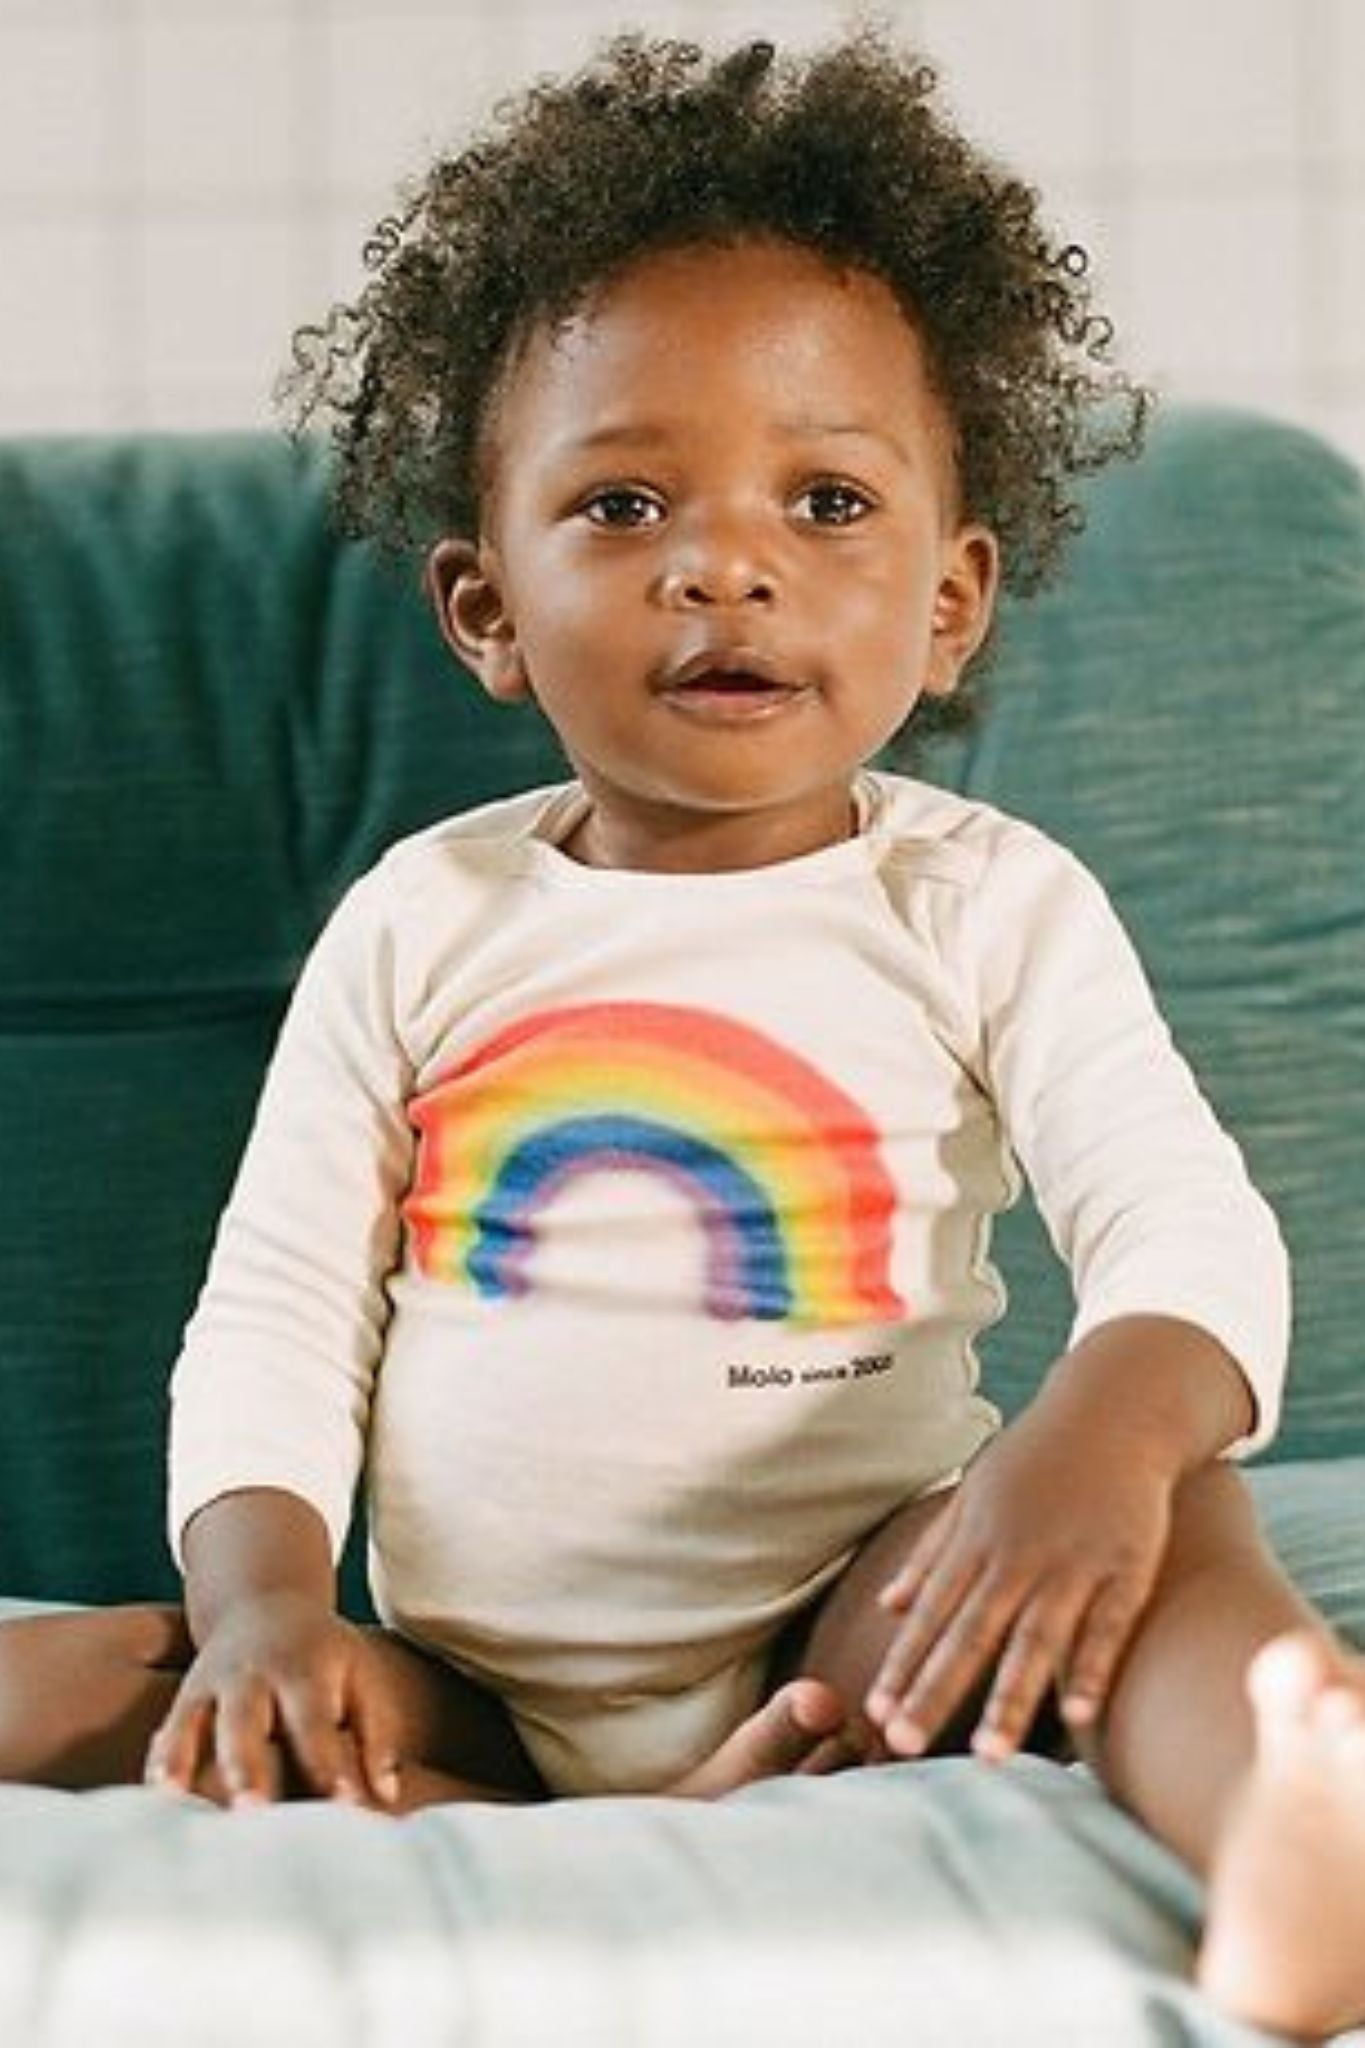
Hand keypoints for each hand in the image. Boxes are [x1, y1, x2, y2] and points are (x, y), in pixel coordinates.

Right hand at [144, 1592, 402, 1808]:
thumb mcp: (361, 1675)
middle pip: (246, 1721)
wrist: (264, 1603)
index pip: (315, 1723)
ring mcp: (212, 1685)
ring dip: (185, 1762)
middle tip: (251, 1811)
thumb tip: (386, 1796)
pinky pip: (167, 1730)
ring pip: (193, 1724)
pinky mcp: (185, 1698)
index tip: (342, 1808)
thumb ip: (377, 1734)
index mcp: (304, 1670)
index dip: (328, 1765)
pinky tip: (153, 1797)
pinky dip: (159, 1761)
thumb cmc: (324, 1655)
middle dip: (247, 1766)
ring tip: (177, 1805)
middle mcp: (253, 1676)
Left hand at [864, 1403, 1177, 1761]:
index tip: (876, 1712)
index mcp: (977, 1540)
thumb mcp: (973, 1494)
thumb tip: (886, 1605)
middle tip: (903, 1746)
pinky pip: (1107, 1627)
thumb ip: (931, 1552)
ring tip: (989, 1755)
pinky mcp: (1127, 1567)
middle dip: (936, 1690)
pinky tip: (1079, 1715)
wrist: (1112, 1409)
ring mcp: (1074, 1562)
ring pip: (1036, 1640)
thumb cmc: (1037, 1457)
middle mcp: (1018, 1555)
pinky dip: (1092, 1668)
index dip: (903, 1662)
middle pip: (972, 1633)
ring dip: (1011, 1698)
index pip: (931, 1612)